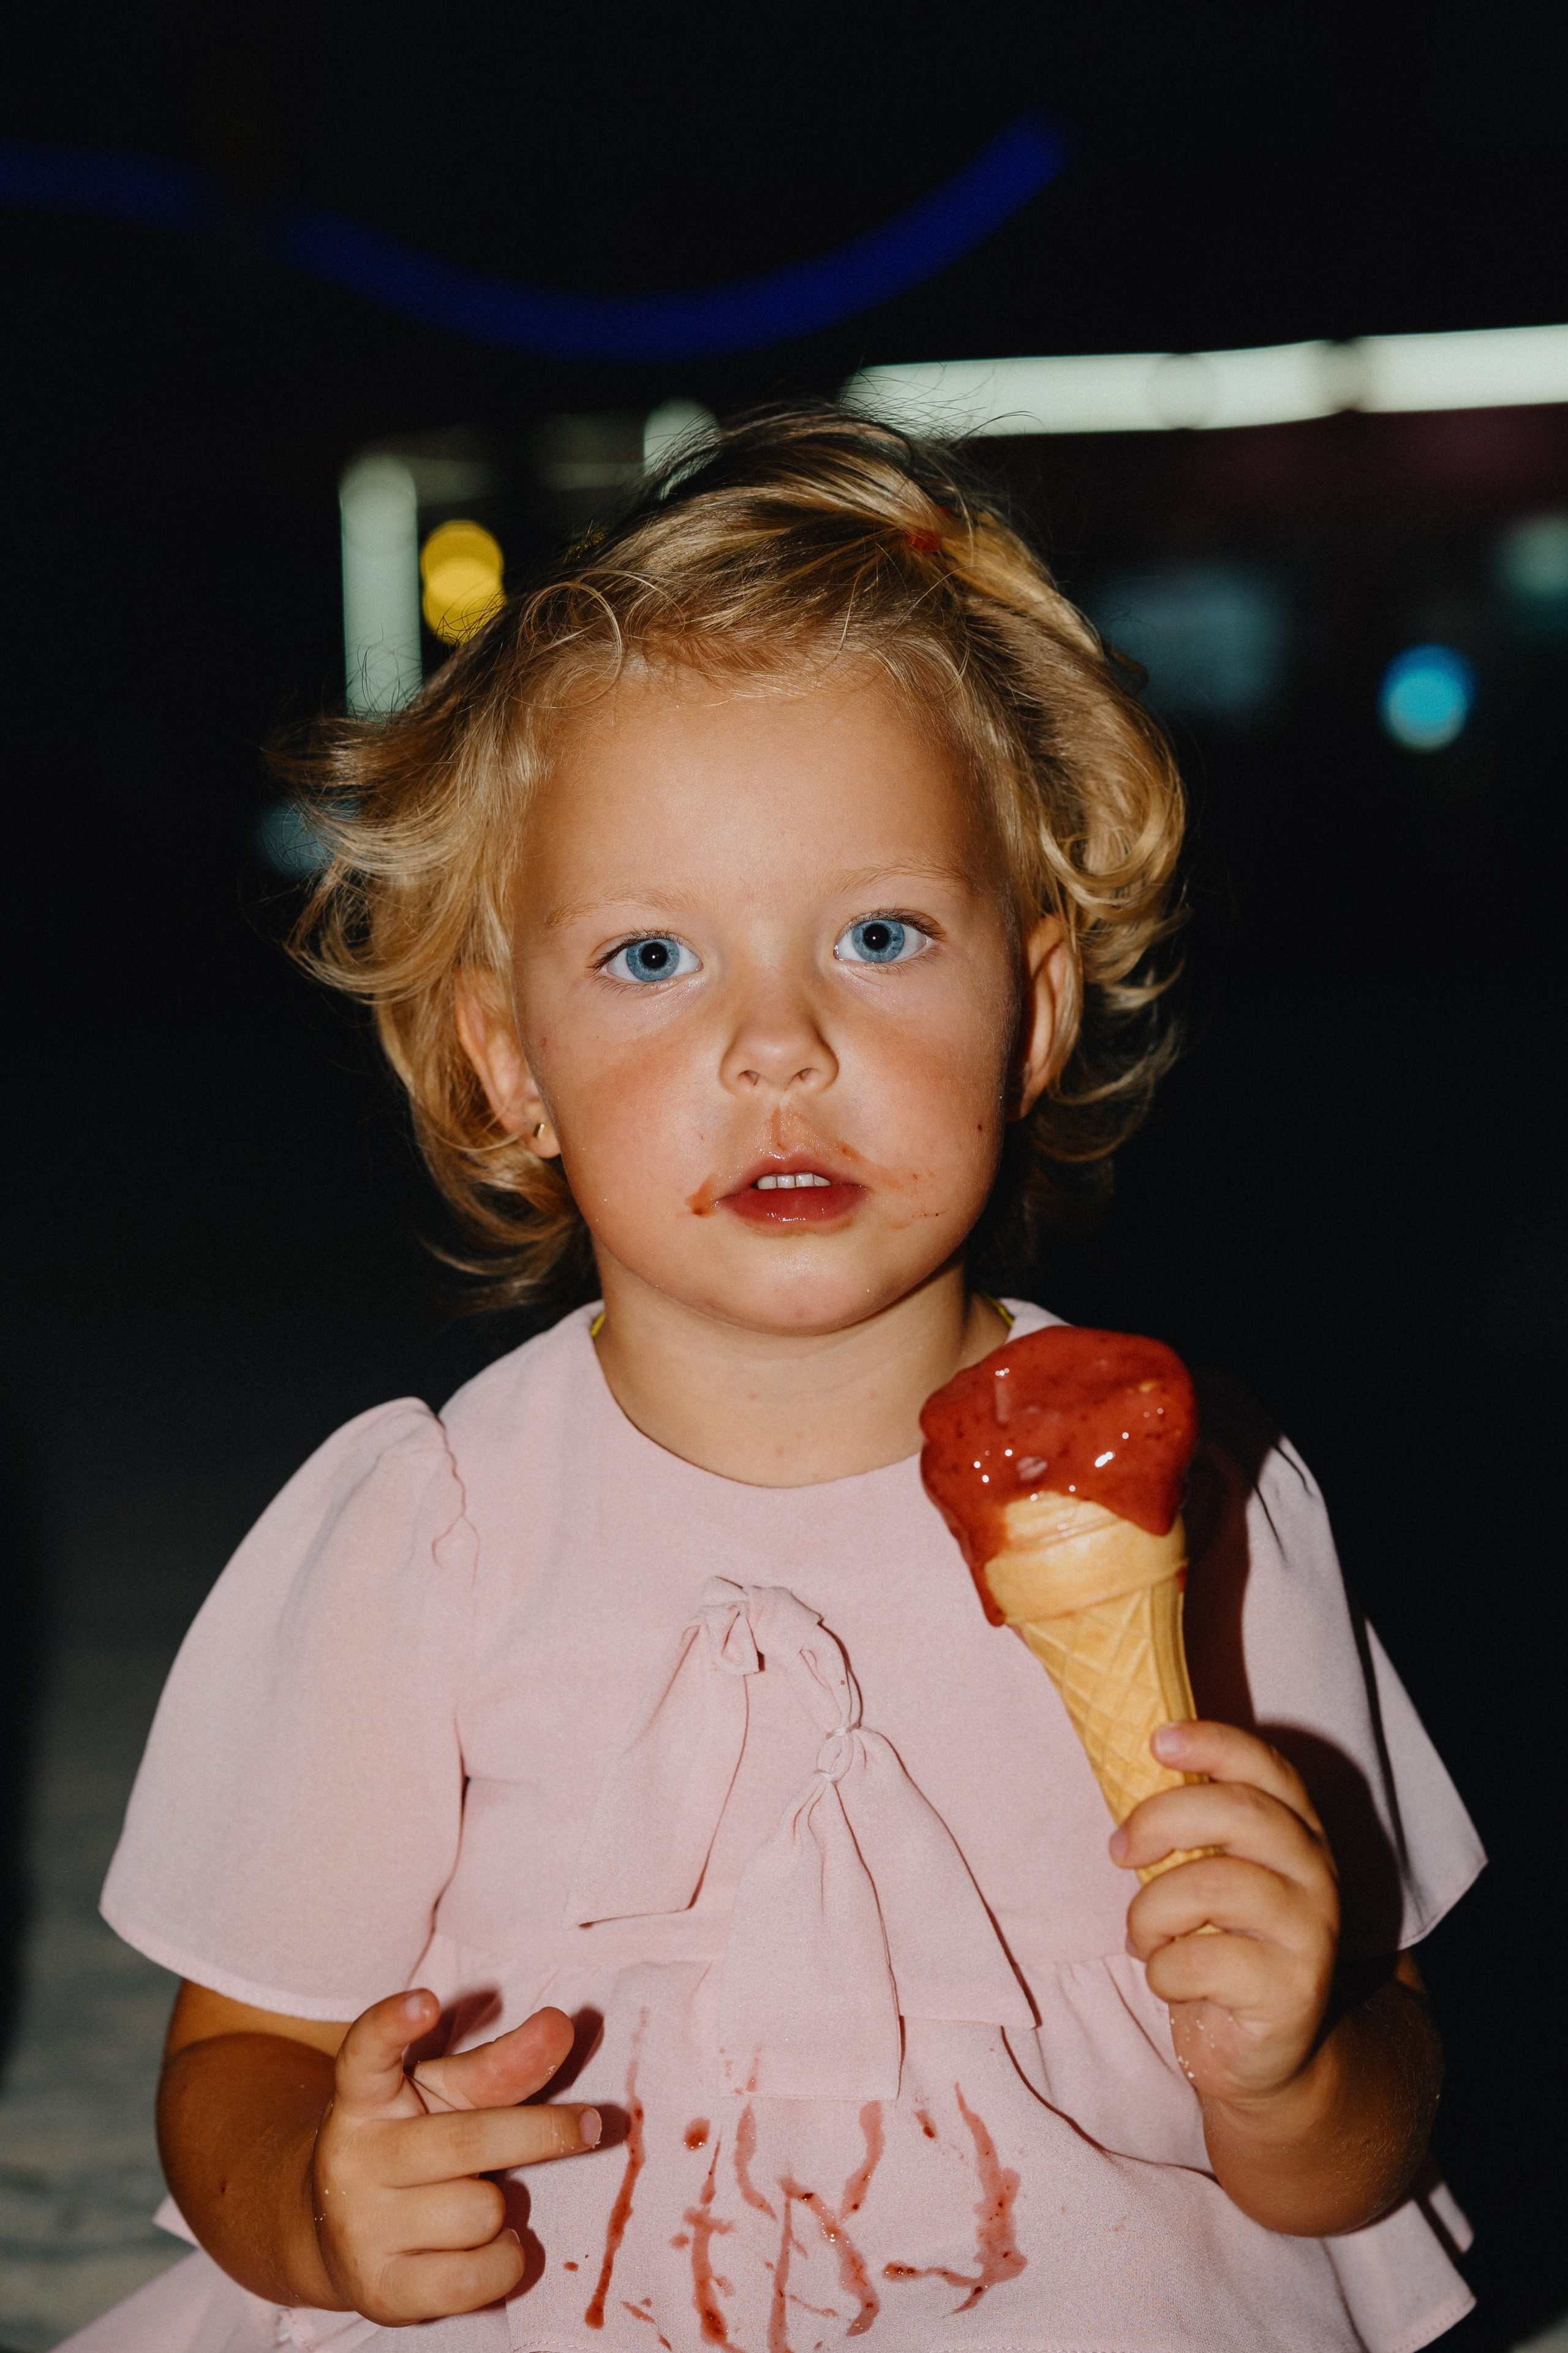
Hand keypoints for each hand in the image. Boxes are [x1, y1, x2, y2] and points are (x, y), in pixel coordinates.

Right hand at [309, 1991, 600, 2322]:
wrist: (335, 2237)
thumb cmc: (413, 2147)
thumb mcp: (447, 2098)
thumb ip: (503, 2064)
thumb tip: (561, 2025)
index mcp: (364, 2099)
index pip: (366, 2054)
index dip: (393, 2025)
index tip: (427, 2001)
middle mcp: (352, 2159)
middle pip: (467, 2140)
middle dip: (542, 2132)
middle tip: (589, 2123)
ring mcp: (359, 2228)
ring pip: (477, 2212)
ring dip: (505, 2205)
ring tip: (482, 2200)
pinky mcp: (379, 2291)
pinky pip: (472, 2279)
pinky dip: (504, 2261)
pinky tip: (494, 2245)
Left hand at [1110, 1721, 1339, 2109]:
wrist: (1261, 2054)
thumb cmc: (1217, 1946)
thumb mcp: (1208, 1875)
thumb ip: (1191, 1828)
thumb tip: (1130, 1770)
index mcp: (1294, 1830)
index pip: (1266, 1767)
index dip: (1214, 1744)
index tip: (1157, 1741)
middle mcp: (1314, 1871)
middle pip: (1239, 1813)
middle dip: (1161, 1820)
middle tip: (1120, 1849)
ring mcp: (1310, 1931)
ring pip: (1214, 1885)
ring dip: (1152, 1910)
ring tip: (1143, 1935)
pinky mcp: (1292, 1990)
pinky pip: (1203, 1960)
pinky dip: (1164, 1970)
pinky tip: (1169, 1979)